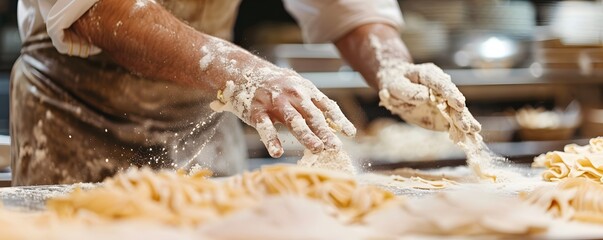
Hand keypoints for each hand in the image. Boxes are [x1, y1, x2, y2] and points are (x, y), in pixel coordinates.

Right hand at [211, 67, 355, 157]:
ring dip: (306, 135)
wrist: (243, 72)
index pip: (326, 106)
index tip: (350, 134)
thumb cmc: (276, 85)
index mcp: (305, 90)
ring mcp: (274, 103)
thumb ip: (314, 104)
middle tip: (335, 147)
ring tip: (317, 149)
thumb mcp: (297, 88)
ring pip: (293, 121)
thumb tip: (336, 124)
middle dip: (325, 131)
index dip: (339, 119)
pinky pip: (265, 127)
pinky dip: (271, 140)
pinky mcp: (256, 111)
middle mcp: (293, 95)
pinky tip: (277, 153)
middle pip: (312, 115)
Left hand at [378, 62, 479, 132]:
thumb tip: (425, 96)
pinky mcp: (443, 113)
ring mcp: (443, 101)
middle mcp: (440, 87)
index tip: (459, 104)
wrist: (396, 88)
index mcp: (429, 75)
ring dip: (465, 121)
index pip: (441, 83)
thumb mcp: (395, 85)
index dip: (451, 94)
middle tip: (466, 125)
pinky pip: (452, 121)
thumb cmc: (395, 84)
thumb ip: (408, 91)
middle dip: (460, 112)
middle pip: (453, 99)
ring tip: (474, 131)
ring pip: (456, 110)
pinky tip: (471, 136)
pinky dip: (460, 128)